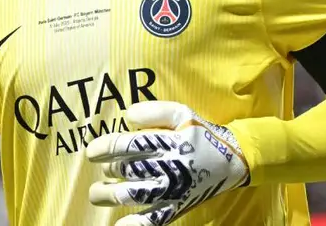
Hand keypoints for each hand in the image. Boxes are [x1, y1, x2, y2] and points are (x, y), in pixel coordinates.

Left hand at [86, 101, 249, 225]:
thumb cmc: (200, 133)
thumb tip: (128, 117)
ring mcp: (172, 190)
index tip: (92, 152)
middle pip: (126, 170)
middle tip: (106, 169)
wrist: (233, 160)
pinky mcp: (178, 206)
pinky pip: (154, 220)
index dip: (103, 149)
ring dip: (110, 195)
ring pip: (134, 195)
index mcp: (166, 142)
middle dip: (109, 170)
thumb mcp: (181, 112)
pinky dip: (136, 225)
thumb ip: (154, 111)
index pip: (125, 146)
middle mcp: (167, 167)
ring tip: (96, 193)